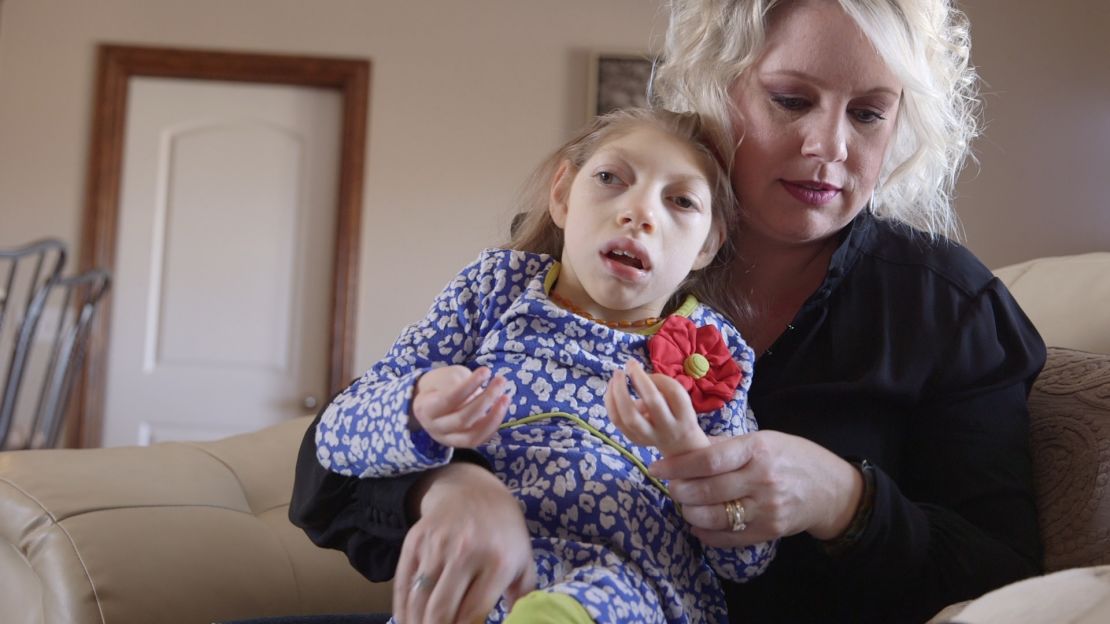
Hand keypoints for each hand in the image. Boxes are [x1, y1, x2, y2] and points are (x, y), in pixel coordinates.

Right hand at [394, 462, 536, 623]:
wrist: (474, 491)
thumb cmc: (503, 533)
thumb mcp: (523, 561)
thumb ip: (522, 597)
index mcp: (497, 562)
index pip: (473, 614)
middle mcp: (465, 553)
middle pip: (441, 611)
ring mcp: (437, 546)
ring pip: (418, 601)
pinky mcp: (415, 542)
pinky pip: (403, 584)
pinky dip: (402, 610)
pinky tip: (408, 622)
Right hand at [411, 365, 508, 447]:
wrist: (432, 401)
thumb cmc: (441, 384)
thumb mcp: (446, 376)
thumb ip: (461, 384)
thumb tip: (483, 393)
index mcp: (425, 408)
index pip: (448, 399)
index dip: (469, 386)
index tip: (485, 371)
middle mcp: (435, 427)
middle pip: (462, 419)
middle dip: (485, 399)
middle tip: (500, 380)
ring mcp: (448, 439)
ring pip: (472, 435)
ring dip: (493, 416)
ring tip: (506, 397)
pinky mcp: (461, 443)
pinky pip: (479, 439)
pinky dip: (493, 425)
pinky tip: (502, 408)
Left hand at [606, 359, 709, 455]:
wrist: (679, 444)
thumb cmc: (676, 412)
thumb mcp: (678, 398)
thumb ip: (662, 385)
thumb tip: (634, 372)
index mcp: (684, 414)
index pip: (673, 392)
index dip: (655, 376)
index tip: (640, 367)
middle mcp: (668, 427)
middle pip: (653, 403)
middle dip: (639, 380)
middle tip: (627, 367)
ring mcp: (650, 436)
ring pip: (630, 417)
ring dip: (618, 393)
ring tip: (616, 377)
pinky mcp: (635, 440)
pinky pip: (618, 422)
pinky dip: (611, 403)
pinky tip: (611, 390)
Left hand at [648, 431, 863, 545]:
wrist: (831, 489)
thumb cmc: (792, 457)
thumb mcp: (764, 439)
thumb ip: (727, 446)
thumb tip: (686, 447)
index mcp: (758, 449)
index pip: (709, 460)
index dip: (678, 466)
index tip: (657, 468)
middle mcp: (762, 479)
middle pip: (707, 490)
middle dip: (680, 491)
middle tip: (671, 488)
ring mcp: (766, 508)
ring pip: (714, 517)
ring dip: (690, 513)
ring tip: (684, 505)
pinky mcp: (768, 531)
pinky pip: (727, 538)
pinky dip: (705, 533)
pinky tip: (697, 524)